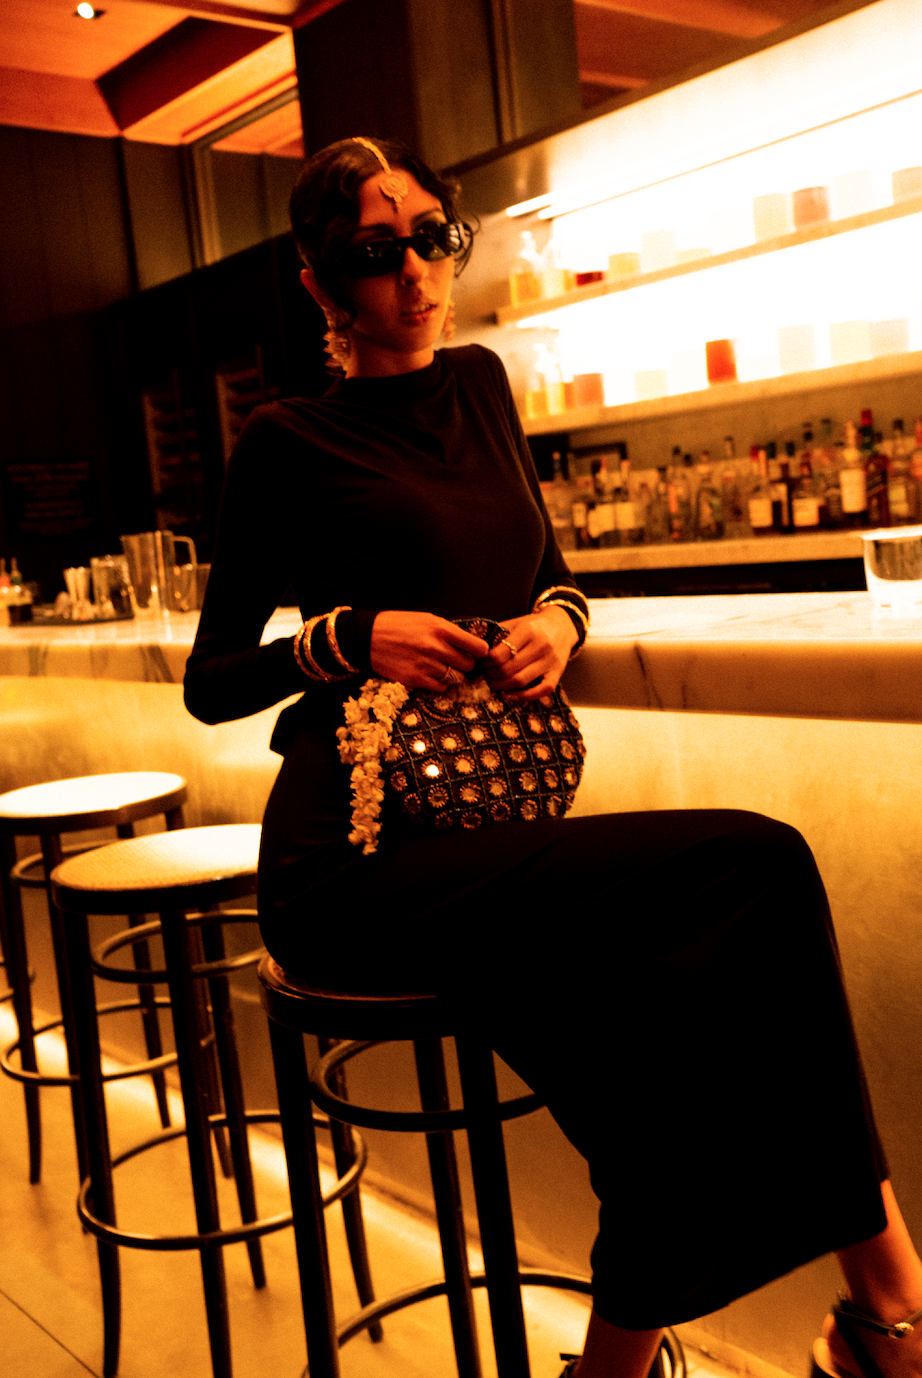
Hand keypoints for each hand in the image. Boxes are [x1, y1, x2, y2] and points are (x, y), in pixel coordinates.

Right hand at [370, 611, 488, 688]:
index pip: (477, 647)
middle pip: (469, 665)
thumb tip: (470, 644)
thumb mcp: (426, 619)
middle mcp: (436, 647)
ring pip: (456, 678)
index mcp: (441, 629)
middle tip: (458, 662)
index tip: (476, 653)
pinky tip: (433, 676)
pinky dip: (441, 684)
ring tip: (443, 668)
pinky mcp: (416, 679)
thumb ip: (448, 632)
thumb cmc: (398, 625)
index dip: (480, 652)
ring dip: (453, 675)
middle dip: (466, 665)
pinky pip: (441, 687)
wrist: (367, 637)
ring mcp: (426, 665)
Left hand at [483, 605, 577, 701]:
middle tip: (485, 674)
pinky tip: (510, 695)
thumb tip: (473, 650)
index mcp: (527, 631)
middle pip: (507, 670)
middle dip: (491, 676)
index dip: (485, 663)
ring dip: (501, 687)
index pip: (498, 655)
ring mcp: (550, 662)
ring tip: (493, 683)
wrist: (562, 626)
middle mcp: (541, 646)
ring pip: (520, 682)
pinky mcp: (557, 674)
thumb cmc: (533, 626)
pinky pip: (540, 691)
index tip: (481, 663)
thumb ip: (496, 635)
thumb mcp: (515, 624)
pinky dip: (523, 696)